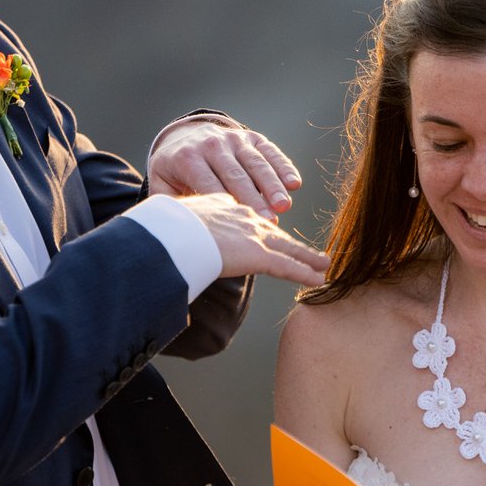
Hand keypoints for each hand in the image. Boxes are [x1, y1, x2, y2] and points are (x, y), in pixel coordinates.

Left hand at [148, 119, 301, 218]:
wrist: (186, 138)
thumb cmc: (176, 174)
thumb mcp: (163, 185)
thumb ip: (171, 206)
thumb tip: (176, 233)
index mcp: (188, 158)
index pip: (210, 184)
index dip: (227, 204)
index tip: (241, 225)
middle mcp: (212, 144)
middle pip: (236, 175)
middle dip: (254, 198)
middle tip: (268, 221)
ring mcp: (234, 139)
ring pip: (256, 163)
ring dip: (272, 185)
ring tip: (284, 205)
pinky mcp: (252, 137)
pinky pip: (270, 151)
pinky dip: (284, 166)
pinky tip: (294, 184)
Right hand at [176, 192, 327, 287]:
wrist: (168, 227)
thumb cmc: (162, 225)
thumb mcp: (173, 221)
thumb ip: (181, 231)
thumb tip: (166, 245)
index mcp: (223, 206)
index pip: (249, 218)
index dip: (262, 228)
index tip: (272, 233)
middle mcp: (243, 217)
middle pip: (274, 231)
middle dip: (292, 243)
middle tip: (310, 250)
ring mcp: (252, 235)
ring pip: (286, 248)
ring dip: (306, 257)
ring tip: (323, 264)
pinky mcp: (257, 254)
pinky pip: (287, 266)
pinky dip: (304, 273)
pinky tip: (319, 279)